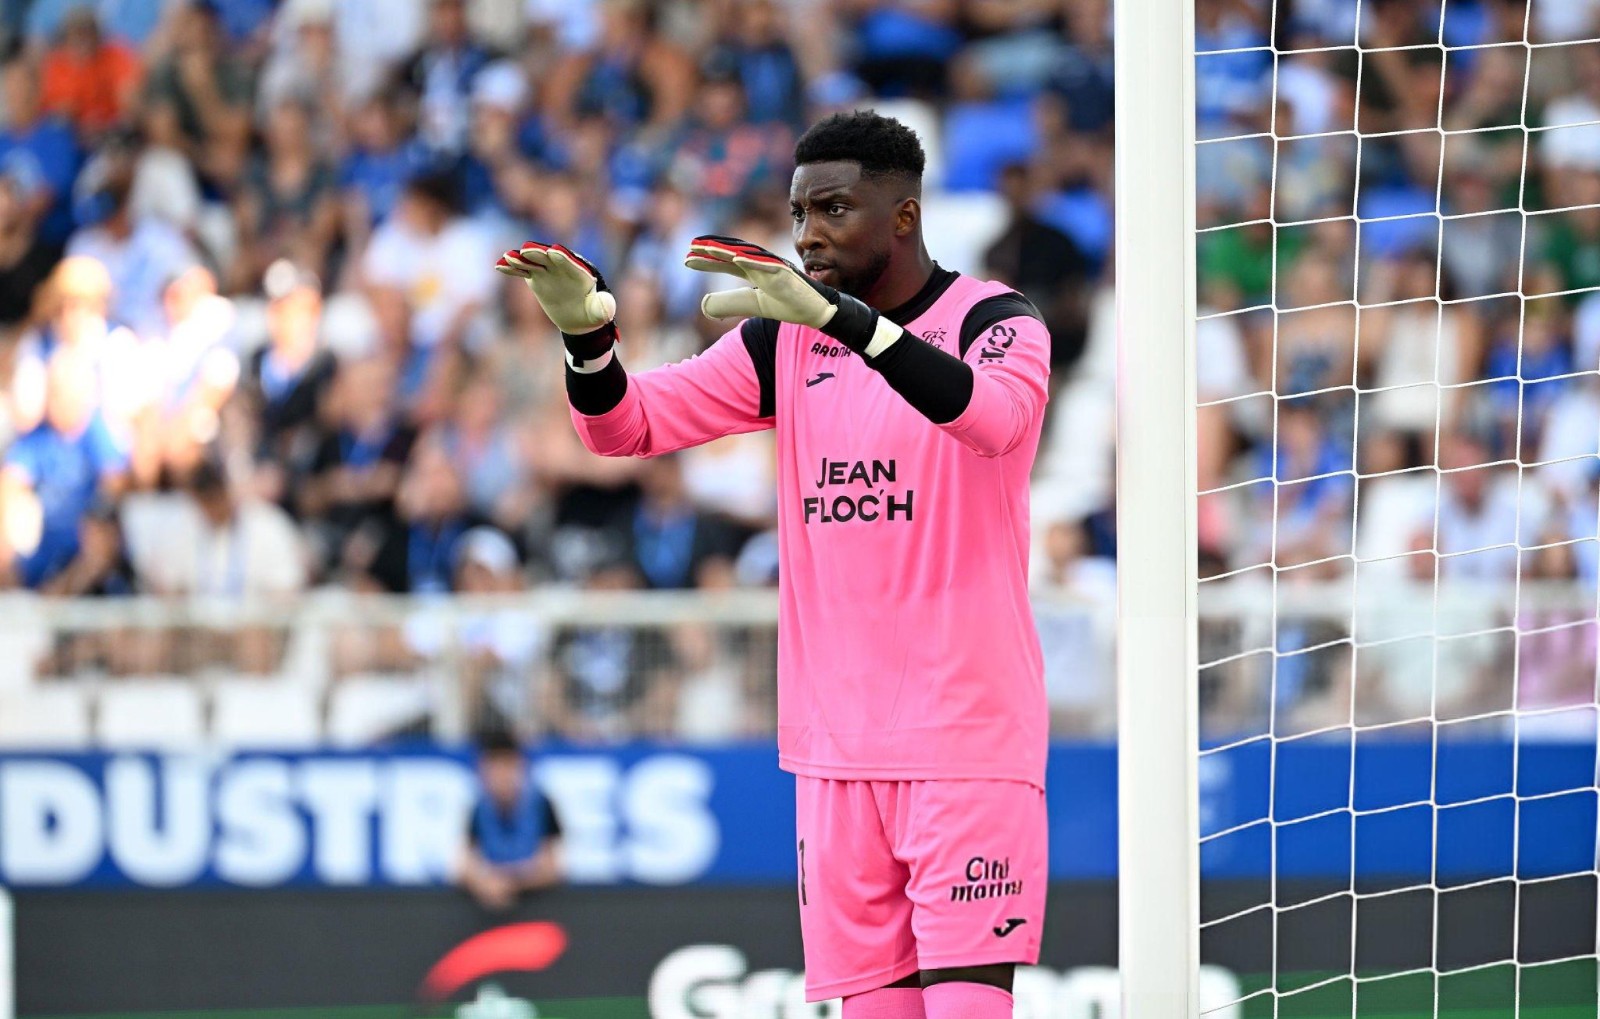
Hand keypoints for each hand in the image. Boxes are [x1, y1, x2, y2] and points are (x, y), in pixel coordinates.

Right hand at [494, 241, 616, 339]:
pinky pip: (524, 271)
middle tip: (527, 250)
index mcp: (581, 273)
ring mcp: (549, 271)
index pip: (571, 263)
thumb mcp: (601, 313)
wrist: (579, 318)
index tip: (553, 252)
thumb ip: (604, 307)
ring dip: (522, 259)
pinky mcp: (538, 277)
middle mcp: (563, 268)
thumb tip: (608, 307)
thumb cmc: (593, 314)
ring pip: (534, 262)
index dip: (562, 258)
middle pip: (549, 258)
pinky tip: (499, 265)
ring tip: (509, 257)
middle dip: (539, 254)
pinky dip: (512, 269)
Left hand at [684, 235, 836, 327]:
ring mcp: (774, 266)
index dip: (707, 260)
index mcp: (753, 269)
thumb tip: (703, 305)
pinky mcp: (787, 274)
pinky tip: (736, 258)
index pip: (726, 262)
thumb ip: (730, 303)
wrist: (817, 310)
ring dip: (728, 250)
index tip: (687, 260)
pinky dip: (752, 260)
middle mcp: (762, 263)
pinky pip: (768, 265)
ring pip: (748, 254)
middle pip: (733, 252)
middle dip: (712, 249)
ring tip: (708, 248)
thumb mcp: (753, 305)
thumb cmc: (787, 303)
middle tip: (690, 247)